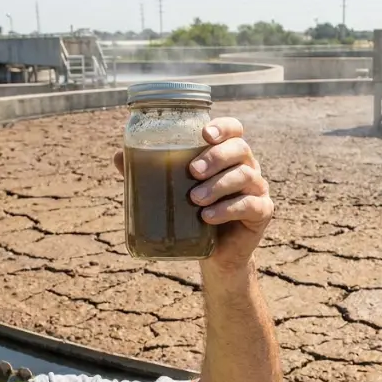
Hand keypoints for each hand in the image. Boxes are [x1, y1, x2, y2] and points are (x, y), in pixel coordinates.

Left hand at [113, 117, 272, 270]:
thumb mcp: (172, 191)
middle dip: (215, 157)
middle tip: (191, 171)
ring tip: (194, 200)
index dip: (223, 127)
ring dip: (218, 185)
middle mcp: (247, 166)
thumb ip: (150, 173)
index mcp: (228, 155)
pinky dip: (228, 209)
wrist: (215, 254)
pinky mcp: (262, 213)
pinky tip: (208, 217)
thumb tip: (119, 156)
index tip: (204, 133)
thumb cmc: (193, 215)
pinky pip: (251, 205)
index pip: (233, 130)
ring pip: (245, 176)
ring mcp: (257, 189)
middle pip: (240, 149)